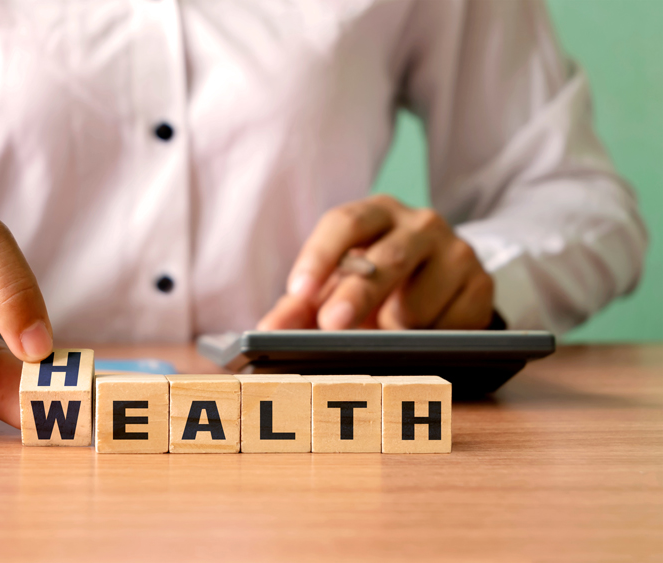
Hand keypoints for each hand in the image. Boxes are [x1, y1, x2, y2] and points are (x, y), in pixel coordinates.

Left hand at [259, 195, 493, 330]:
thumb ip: (298, 307)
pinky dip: (430, 340)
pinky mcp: (483, 284)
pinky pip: (453, 323)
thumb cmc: (374, 282)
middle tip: (332, 326)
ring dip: (395, 328)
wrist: (441, 283)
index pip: (345, 224)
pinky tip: (423, 336)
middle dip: (358, 295)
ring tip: (385, 334)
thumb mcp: (334, 286)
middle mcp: (420, 223)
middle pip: (387, 258)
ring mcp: (457, 251)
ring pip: (421, 299)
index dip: (320, 257)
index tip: (297, 292)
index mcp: (376, 213)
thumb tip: (267, 331)